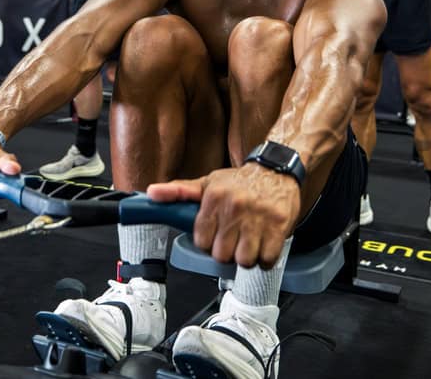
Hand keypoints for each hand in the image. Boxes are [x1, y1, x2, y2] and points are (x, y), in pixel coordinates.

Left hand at [147, 163, 299, 268]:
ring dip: (247, 257)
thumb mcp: (208, 183)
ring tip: (249, 241)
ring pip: (244, 260)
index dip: (208, 243)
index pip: (202, 241)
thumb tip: (151, 193)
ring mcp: (258, 218)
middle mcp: (235, 207)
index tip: (216, 235)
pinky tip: (264, 243)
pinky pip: (267, 259)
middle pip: (222, 255)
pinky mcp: (279, 226)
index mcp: (214, 197)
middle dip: (227, 251)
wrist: (276, 170)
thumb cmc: (239, 182)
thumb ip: (178, 191)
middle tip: (234, 239)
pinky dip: (265, 257)